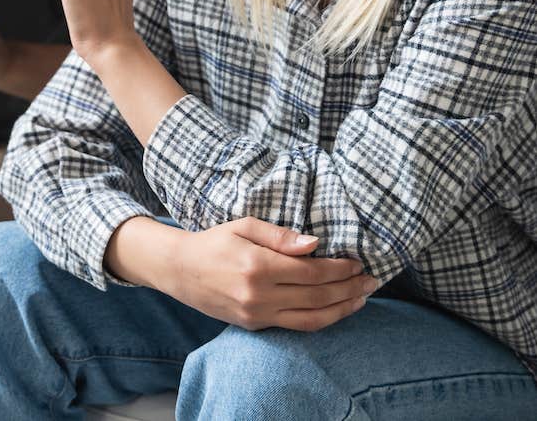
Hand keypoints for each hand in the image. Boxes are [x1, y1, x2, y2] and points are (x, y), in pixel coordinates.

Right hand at [155, 217, 376, 331]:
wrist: (180, 269)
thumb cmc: (214, 241)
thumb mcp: (244, 225)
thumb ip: (280, 236)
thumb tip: (314, 244)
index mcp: (258, 266)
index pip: (311, 271)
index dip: (339, 269)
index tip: (357, 262)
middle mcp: (260, 295)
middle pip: (317, 296)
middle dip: (348, 288)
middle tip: (370, 280)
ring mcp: (257, 314)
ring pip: (311, 318)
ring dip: (341, 309)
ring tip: (361, 298)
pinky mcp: (254, 325)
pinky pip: (296, 326)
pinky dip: (320, 319)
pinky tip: (334, 310)